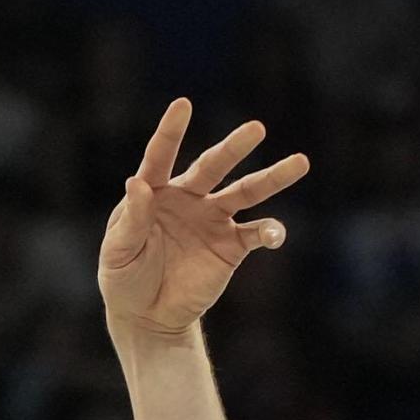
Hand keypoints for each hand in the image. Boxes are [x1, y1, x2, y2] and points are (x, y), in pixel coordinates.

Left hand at [99, 99, 308, 336]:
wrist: (146, 314)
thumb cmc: (123, 277)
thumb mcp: (119, 251)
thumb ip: (132, 219)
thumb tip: (137, 182)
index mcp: (153, 192)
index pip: (160, 156)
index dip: (171, 132)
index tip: (183, 105)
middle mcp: (187, 198)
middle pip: (212, 166)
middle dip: (233, 148)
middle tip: (256, 128)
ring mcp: (212, 220)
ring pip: (245, 192)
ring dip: (272, 178)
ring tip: (300, 162)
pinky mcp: (231, 246)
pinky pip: (256, 234)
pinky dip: (270, 232)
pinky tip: (275, 233)